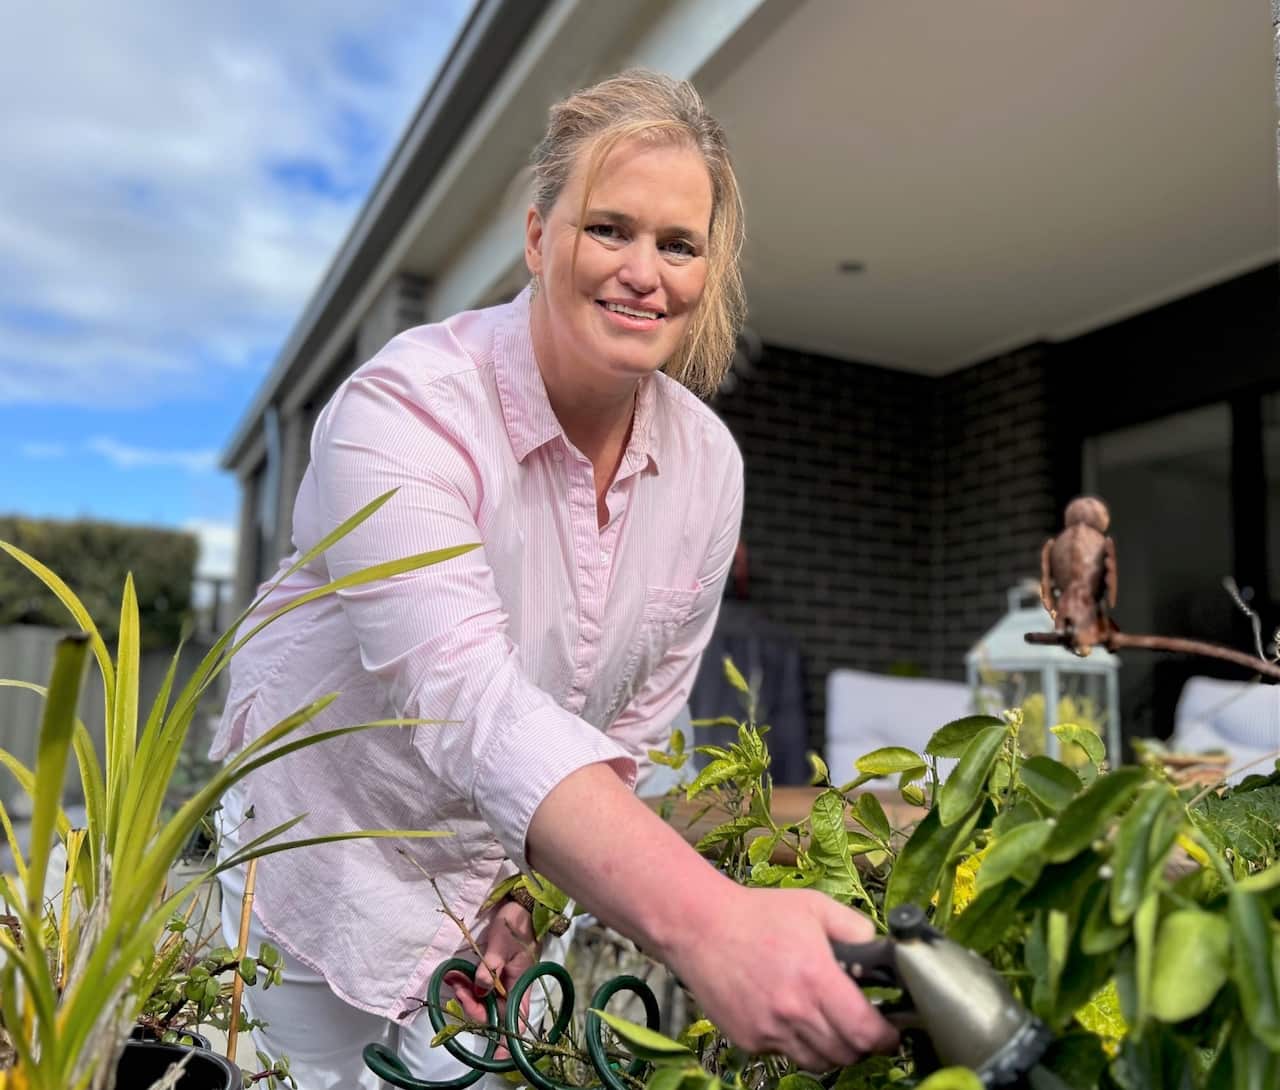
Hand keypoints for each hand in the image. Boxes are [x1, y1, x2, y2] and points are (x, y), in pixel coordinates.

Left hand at [442, 900, 541, 1056]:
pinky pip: (478, 987)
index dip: (507, 1042)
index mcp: (520, 987)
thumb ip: (490, 969)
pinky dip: (466, 984)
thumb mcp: (501, 947)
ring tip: (453, 978)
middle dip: (472, 1006)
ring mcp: (502, 982)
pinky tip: (455, 975)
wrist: (518, 906)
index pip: (516, 1022)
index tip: (498, 1059)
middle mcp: (511, 990)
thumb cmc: (514, 927)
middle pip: (491, 1013)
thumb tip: (480, 989)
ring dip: (466, 994)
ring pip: (482, 1000)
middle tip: (457, 987)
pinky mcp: (492, 973)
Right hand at [663, 885, 898, 1071]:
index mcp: (816, 978)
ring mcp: (770, 1030)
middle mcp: (794, 1012)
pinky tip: (792, 1017)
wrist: (701, 927)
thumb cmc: (759, 914)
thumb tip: (880, 951)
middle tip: (861, 1025)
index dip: (885, 1037)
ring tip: (828, 1024)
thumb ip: (856, 928)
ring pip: (819, 1062)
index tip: (890, 1031)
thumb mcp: (815, 907)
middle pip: (846, 1053)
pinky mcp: (749, 1040)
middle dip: (862, 1043)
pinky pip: (787, 1054)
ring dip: (832, 1048)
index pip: (865, 1031)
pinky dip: (798, 1043)